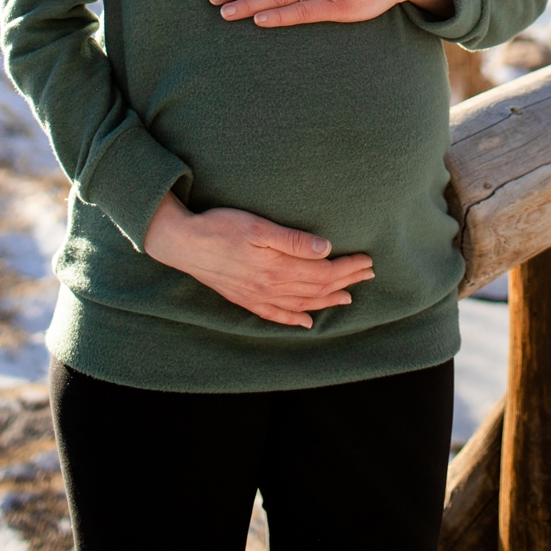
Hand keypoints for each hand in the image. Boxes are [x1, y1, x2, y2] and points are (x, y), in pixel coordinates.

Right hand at [143, 193, 374, 328]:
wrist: (181, 242)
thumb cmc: (220, 227)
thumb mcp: (260, 227)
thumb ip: (294, 241)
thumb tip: (327, 249)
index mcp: (277, 269)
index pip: (323, 272)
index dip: (348, 268)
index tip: (368, 261)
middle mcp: (269, 288)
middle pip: (316, 289)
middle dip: (345, 282)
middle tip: (368, 275)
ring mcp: (255, 296)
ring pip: (299, 304)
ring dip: (326, 301)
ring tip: (347, 298)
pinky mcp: (242, 299)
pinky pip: (273, 315)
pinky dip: (292, 320)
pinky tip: (305, 322)